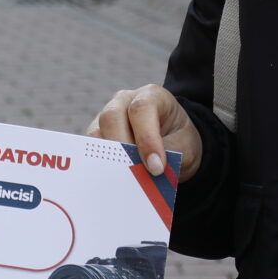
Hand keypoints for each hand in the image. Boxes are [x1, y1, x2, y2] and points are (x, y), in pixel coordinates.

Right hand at [85, 83, 203, 181]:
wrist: (175, 143)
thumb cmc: (180, 140)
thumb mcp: (186, 146)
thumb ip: (170, 155)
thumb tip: (149, 172)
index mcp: (151, 96)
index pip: (142, 109)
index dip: (147, 138)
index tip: (156, 167)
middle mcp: (125, 101)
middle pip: (112, 117)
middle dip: (122, 149)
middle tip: (135, 175)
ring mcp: (107, 117)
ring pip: (96, 134)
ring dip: (109, 160)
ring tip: (125, 182)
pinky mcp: (97, 136)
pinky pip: (91, 150)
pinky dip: (101, 166)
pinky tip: (114, 183)